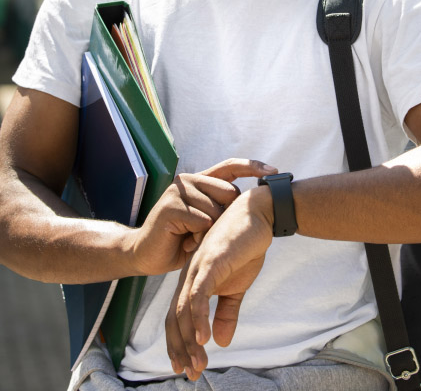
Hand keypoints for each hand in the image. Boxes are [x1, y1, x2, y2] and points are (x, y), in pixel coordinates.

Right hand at [129, 159, 275, 276]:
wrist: (145, 254)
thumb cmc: (180, 239)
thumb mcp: (206, 221)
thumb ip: (221, 208)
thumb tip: (251, 202)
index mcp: (199, 180)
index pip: (231, 166)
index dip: (253, 167)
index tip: (275, 171)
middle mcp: (189, 180)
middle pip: (230, 193)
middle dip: (225, 218)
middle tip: (204, 233)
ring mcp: (178, 191)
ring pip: (217, 211)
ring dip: (208, 232)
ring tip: (191, 239)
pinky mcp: (171, 207)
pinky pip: (201, 222)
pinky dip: (197, 237)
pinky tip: (184, 242)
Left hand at [165, 185, 274, 379]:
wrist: (258, 216)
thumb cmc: (245, 247)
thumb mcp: (238, 286)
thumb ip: (227, 312)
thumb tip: (221, 342)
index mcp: (193, 281)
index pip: (178, 317)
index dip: (180, 344)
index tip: (186, 368)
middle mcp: (189, 276)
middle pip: (175, 318)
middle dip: (181, 349)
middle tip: (190, 374)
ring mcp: (198, 269)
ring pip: (184, 311)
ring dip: (190, 341)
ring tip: (197, 365)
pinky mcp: (210, 263)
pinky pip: (199, 295)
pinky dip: (199, 318)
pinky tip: (203, 338)